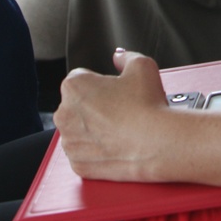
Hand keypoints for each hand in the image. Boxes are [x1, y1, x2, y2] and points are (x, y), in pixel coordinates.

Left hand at [55, 50, 168, 181]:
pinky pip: (84, 154)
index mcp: (73, 86)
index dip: (101, 83)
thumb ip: (125, 56)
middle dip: (94, 106)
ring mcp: (69, 142)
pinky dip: (96, 151)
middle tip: (120, 109)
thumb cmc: (147, 104)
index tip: (116, 91)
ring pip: (79, 131)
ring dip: (94, 129)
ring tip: (120, 128)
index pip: (81, 79)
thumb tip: (118, 56)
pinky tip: (116, 145)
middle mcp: (64, 114)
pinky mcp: (77, 164)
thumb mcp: (142, 65)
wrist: (156, 142)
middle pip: (77, 105)